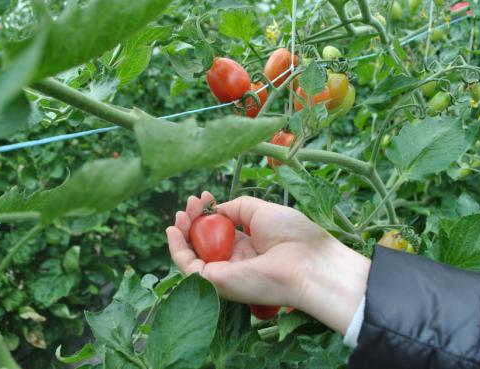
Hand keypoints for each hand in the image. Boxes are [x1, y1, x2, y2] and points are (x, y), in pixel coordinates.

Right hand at [166, 191, 370, 333]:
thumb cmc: (292, 235)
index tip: (204, 196)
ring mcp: (225, 273)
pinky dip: (176, 249)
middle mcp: (235, 261)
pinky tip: (173, 230)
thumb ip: (236, 208)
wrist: (306, 263)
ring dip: (182, 232)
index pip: (219, 232)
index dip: (208, 213)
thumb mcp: (261, 211)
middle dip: (193, 220)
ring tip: (181, 213)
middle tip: (191, 202)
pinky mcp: (216, 283)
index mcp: (249, 246)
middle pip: (203, 242)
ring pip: (192, 254)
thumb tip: (215, 208)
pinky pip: (188, 268)